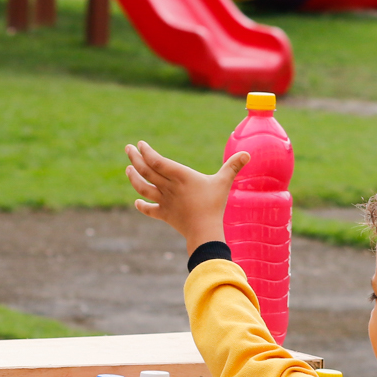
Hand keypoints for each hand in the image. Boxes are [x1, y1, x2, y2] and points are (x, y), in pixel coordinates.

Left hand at [125, 141, 249, 254]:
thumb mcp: (224, 183)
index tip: (140, 144)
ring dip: (134, 178)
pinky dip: (142, 206)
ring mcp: (165, 201)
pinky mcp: (165, 215)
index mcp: (180, 176)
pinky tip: (137, 202)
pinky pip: (150, 210)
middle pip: (146, 171)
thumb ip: (233, 167)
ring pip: (143, 188)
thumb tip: (248, 154)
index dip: (147, 152)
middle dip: (135, 158)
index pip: (157, 160)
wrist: (204, 231)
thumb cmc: (214, 205)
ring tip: (128, 169)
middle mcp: (169, 187)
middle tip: (128, 149)